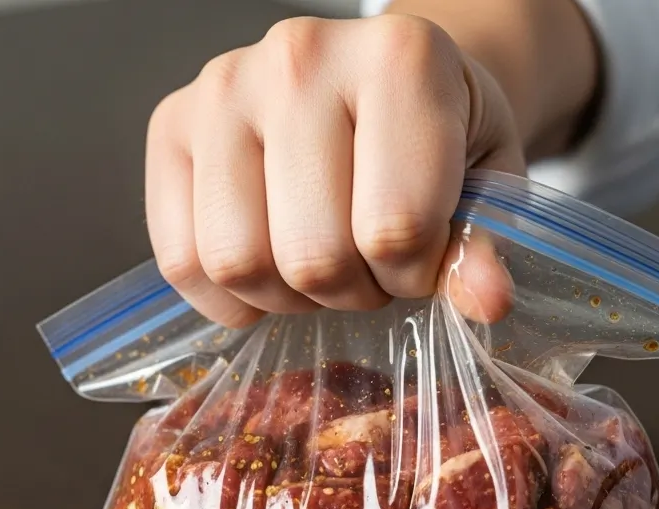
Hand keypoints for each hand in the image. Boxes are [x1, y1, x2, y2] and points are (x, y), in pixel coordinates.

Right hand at [145, 14, 524, 328]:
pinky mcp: (171, 123)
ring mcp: (224, 86)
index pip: (394, 226)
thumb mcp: (487, 185)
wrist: (383, 82)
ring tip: (320, 262)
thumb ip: (483, 245)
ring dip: (288, 296)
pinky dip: (227, 296)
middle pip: (311, 255)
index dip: (413, 274)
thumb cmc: (440, 135)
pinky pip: (180, 258)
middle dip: (351, 290)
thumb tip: (487, 302)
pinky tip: (267, 272)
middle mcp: (301, 56)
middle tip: (370, 264)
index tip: (423, 257)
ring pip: (238, 261)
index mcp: (401, 59)